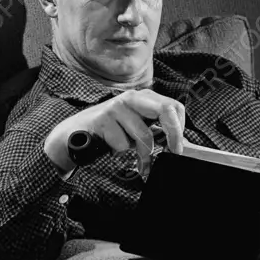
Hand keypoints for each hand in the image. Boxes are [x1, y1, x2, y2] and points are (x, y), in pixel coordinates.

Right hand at [44, 89, 185, 175]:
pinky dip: (121, 151)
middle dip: (173, 135)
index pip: (174, 107)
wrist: (76, 133)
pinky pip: (123, 143)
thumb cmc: (111, 132)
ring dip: (143, 154)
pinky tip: (111, 145)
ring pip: (144, 134)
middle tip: (173, 153)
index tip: (179, 147)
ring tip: (139, 162)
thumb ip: (158, 132)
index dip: (180, 128)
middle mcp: (133, 97)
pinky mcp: (104, 118)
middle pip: (165, 110)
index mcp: (145, 98)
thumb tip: (183, 146)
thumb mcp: (138, 129)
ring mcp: (117, 106)